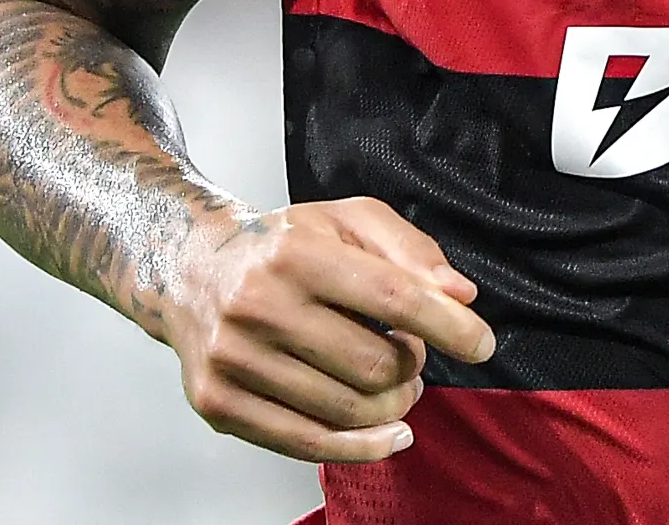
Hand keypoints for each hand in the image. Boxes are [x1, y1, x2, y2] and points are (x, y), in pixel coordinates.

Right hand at [157, 195, 495, 462]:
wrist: (187, 269)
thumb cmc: (279, 246)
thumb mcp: (345, 220)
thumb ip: (409, 248)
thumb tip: (460, 296)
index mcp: (292, 251)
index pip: (391, 297)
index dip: (448, 326)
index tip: (481, 343)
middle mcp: (256, 304)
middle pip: (375, 365)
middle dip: (413, 365)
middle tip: (409, 351)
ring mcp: (234, 359)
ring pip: (350, 410)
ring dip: (392, 404)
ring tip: (390, 380)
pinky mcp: (219, 403)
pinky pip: (309, 444)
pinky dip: (365, 448)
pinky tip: (391, 433)